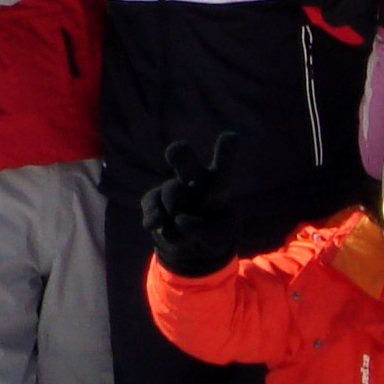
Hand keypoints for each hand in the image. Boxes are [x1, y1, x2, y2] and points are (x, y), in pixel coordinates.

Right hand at [142, 133, 241, 278]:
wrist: (188, 247)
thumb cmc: (211, 235)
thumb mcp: (218, 240)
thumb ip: (204, 232)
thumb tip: (179, 220)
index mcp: (217, 185)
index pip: (223, 168)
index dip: (226, 152)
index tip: (232, 136)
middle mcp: (194, 179)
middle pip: (188, 165)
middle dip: (181, 157)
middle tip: (175, 150)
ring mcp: (171, 188)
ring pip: (171, 198)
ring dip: (176, 215)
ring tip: (184, 223)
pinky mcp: (152, 199)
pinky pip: (152, 210)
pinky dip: (156, 222)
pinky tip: (160, 225)